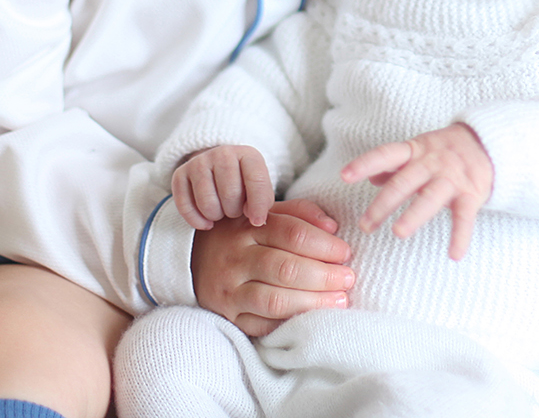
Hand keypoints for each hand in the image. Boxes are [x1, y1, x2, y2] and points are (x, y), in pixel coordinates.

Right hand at [172, 144, 273, 228]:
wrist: (217, 170)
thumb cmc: (243, 184)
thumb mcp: (259, 188)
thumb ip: (263, 202)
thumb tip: (255, 218)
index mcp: (247, 154)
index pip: (256, 180)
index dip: (258, 205)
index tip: (257, 221)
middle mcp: (222, 153)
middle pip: (230, 194)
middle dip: (234, 211)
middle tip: (234, 210)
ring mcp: (199, 162)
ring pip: (207, 203)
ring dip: (216, 216)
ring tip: (221, 212)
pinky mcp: (180, 174)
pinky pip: (185, 207)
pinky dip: (197, 220)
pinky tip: (206, 221)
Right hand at [190, 200, 354, 336]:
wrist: (189, 260)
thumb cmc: (241, 234)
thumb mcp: (264, 214)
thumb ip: (299, 213)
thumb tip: (332, 226)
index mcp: (247, 227)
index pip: (292, 234)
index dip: (325, 244)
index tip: (345, 252)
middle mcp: (235, 258)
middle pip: (286, 268)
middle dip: (324, 275)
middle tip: (349, 278)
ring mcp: (230, 290)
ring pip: (275, 300)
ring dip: (313, 302)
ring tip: (340, 300)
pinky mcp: (228, 317)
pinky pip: (263, 325)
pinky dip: (291, 323)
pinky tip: (312, 318)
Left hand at [340, 123, 493, 259]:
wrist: (489, 143)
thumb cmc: (445, 151)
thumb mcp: (419, 149)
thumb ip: (395, 163)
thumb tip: (370, 178)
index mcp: (415, 150)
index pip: (386, 155)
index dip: (365, 164)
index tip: (344, 176)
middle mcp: (432, 163)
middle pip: (404, 183)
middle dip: (383, 204)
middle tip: (365, 226)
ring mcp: (452, 178)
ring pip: (430, 198)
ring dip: (414, 215)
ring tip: (398, 233)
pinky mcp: (471, 194)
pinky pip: (465, 217)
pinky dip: (460, 236)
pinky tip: (454, 255)